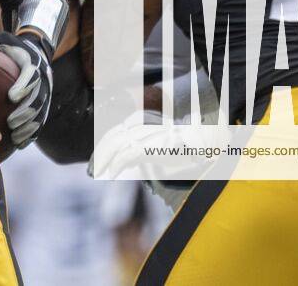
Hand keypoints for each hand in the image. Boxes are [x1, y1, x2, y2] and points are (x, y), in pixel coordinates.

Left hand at [0, 31, 50, 148]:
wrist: (35, 51)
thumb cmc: (13, 47)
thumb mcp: (1, 39)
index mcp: (31, 64)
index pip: (31, 75)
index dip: (23, 86)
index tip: (12, 97)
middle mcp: (41, 80)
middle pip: (38, 98)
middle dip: (26, 112)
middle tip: (11, 122)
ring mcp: (44, 94)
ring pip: (40, 113)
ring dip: (29, 125)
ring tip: (14, 136)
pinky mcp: (43, 105)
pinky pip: (39, 121)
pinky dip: (31, 132)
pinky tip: (19, 143)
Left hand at [87, 109, 224, 195]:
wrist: (205, 142)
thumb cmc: (184, 146)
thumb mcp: (159, 146)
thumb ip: (141, 151)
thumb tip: (127, 162)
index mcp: (142, 121)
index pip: (115, 132)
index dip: (103, 146)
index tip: (96, 161)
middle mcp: (143, 125)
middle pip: (112, 137)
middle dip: (99, 154)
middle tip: (92, 170)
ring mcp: (147, 134)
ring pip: (116, 144)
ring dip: (104, 160)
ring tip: (98, 173)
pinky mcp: (152, 146)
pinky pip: (129, 154)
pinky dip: (118, 165)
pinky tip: (113, 174)